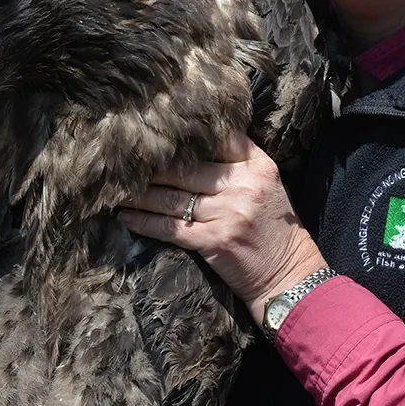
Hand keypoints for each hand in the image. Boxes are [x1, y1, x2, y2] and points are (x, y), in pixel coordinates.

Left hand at [118, 132, 327, 325]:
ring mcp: (228, 213)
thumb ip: (237, 163)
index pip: (218, 138)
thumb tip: (192, 144)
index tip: (156, 130)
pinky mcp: (213, 241)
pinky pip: (169, 227)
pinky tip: (126, 217)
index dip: (185, 135)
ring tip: (116, 189)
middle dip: (151, 167)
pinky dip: (144, 222)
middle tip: (123, 161)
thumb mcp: (267, 186)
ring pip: (172, 197)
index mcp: (258, 166)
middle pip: (186, 168)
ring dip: (140, 194)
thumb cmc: (273, 229)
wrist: (288, 274)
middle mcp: (243, 185)